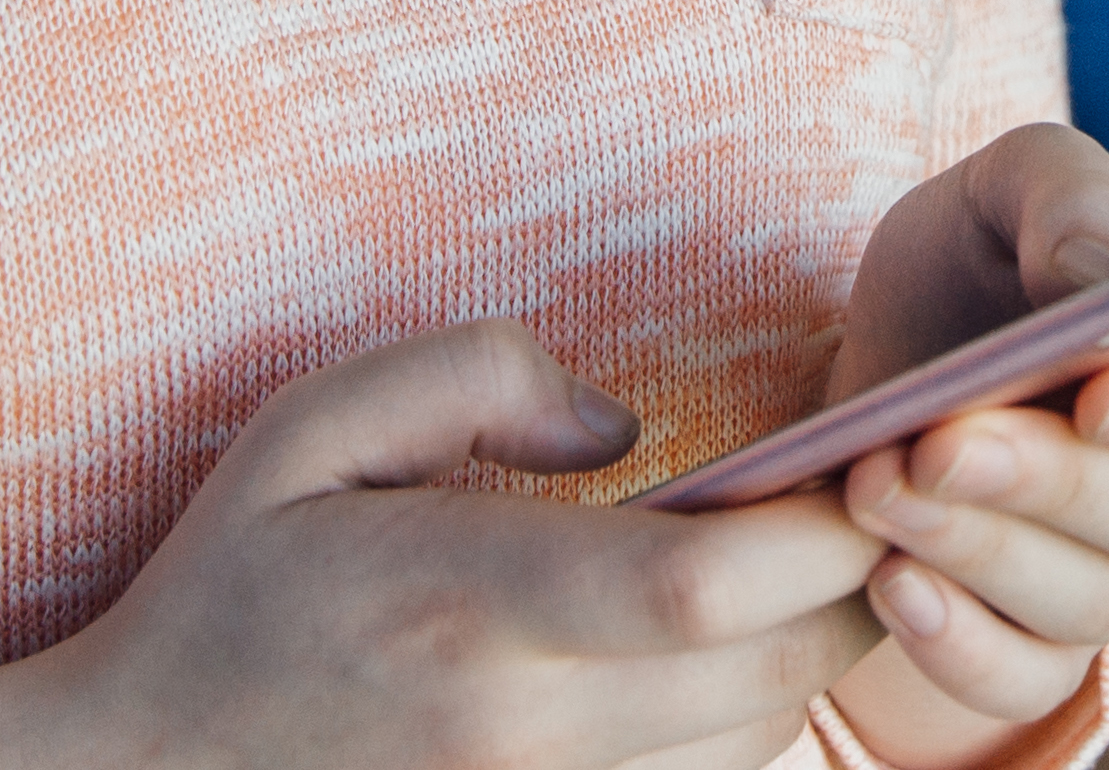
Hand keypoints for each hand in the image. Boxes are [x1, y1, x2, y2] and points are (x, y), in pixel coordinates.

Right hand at [2, 321, 884, 769]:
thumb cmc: (233, 586)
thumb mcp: (312, 426)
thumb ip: (475, 376)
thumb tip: (623, 428)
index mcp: (464, 607)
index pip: (702, 588)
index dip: (821, 532)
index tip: (868, 462)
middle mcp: (514, 737)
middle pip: (770, 680)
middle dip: (857, 589)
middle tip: (875, 500)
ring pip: (752, 751)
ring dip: (803, 663)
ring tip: (786, 572)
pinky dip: (735, 733)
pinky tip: (710, 664)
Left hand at [821, 129, 1108, 764]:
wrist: (880, 367)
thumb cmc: (980, 267)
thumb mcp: (1006, 186)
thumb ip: (1068, 192)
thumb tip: (1098, 273)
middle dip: (1058, 481)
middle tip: (943, 439)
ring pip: (1100, 601)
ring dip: (983, 547)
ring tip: (879, 481)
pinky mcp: (1041, 647)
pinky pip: (1024, 681)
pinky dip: (957, 643)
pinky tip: (889, 579)